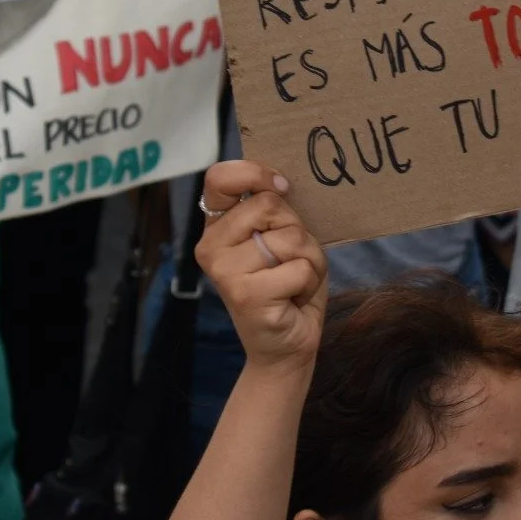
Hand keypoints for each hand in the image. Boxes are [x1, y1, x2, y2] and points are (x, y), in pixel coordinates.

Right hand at [195, 161, 328, 372]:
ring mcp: (225, 271)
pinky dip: (309, 281)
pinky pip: (300, 267)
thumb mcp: (281, 237)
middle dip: (297, 230)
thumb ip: (274, 211)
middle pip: (269, 204)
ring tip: (294, 282)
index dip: (255, 173)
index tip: (281, 187)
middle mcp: (211, 247)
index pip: (219, 178)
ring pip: (291, 237)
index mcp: (217, 228)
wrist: (286, 346)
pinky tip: (293, 300)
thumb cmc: (288, 285)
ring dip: (309, 260)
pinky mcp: (246, 295)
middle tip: (289, 260)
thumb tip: (281, 183)